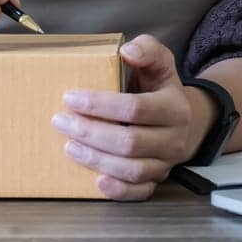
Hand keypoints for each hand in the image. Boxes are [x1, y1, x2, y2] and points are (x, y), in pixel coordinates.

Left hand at [51, 34, 202, 200]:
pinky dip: (119, 191)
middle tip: (60, 122)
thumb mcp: (159, 62)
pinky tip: (97, 181)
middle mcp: (174, 139)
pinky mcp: (157, 180)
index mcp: (175, 107)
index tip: (70, 97)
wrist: (182, 119)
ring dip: (96, 159)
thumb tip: (127, 51)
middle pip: (129, 142)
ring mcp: (166, 163)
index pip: (135, 108)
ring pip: (132, 169)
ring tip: (69, 146)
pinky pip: (140, 192)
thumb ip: (147, 50)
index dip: (100, 104)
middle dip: (90, 133)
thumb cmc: (159, 88)